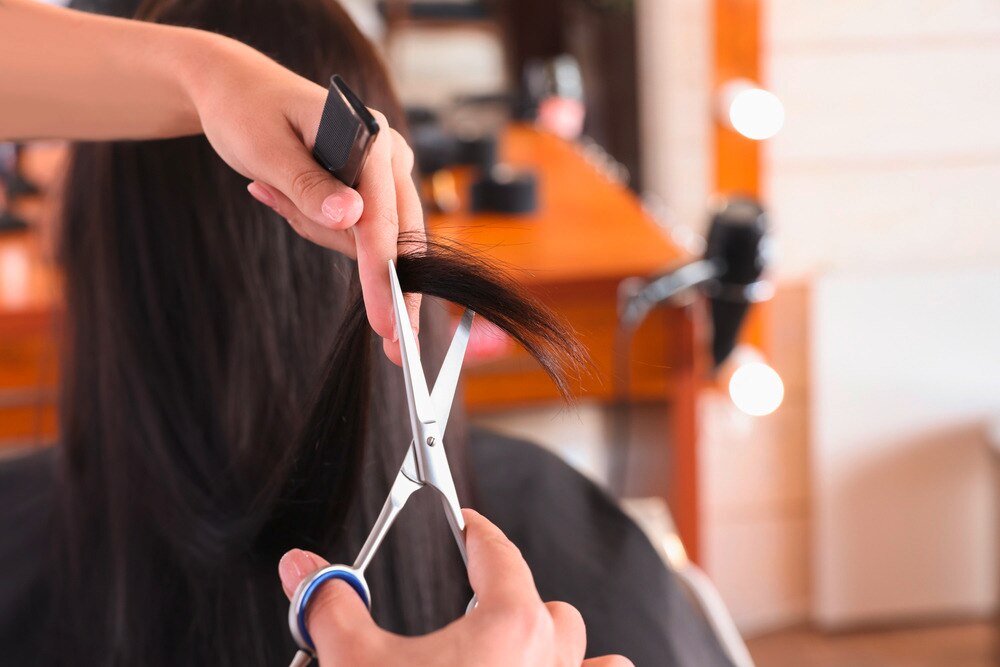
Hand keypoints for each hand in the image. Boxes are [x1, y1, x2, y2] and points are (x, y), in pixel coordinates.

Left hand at [185, 36, 420, 363]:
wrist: (236, 90)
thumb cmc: (247, 112)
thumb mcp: (267, 151)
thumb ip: (309, 188)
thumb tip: (352, 221)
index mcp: (372, 137)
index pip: (384, 218)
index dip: (384, 274)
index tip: (387, 322)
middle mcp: (389, 155)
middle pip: (402, 236)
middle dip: (392, 289)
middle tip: (395, 346)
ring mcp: (384, 173)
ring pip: (374, 238)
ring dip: (325, 238)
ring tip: (272, 188)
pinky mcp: (371, 188)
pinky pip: (356, 232)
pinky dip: (321, 230)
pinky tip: (280, 193)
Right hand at [278, 510, 632, 666]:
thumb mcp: (356, 665)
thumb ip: (332, 607)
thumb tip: (301, 567)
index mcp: (508, 624)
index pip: (499, 552)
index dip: (478, 533)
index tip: (467, 526)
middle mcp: (550, 656)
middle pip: (546, 607)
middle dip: (514, 601)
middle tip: (475, 612)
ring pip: (583, 651)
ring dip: (558, 646)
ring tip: (523, 653)